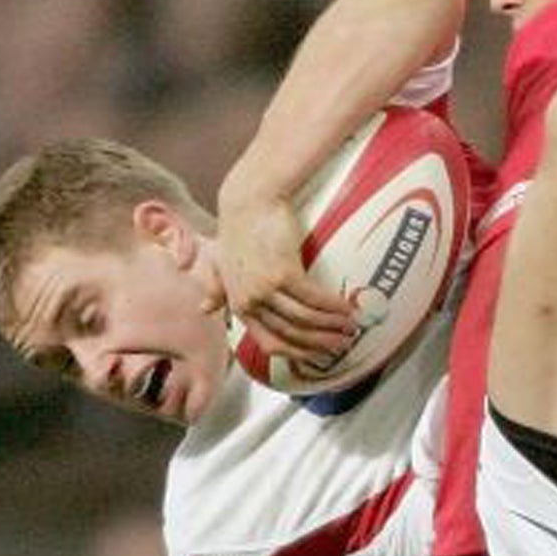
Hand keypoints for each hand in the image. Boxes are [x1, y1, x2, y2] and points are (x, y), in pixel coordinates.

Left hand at [215, 188, 356, 371]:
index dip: (297, 353)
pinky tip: (348, 308)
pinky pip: (315, 299)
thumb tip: (205, 309)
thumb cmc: (238, 228)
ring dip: (332, 327)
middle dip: (320, 344)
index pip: (270, 342)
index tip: (317, 356)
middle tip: (343, 344)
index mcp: (238, 304)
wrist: (250, 200)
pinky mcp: (284, 273)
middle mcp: (250, 301)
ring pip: (305, 320)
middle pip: (292, 335)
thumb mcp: (222, 263)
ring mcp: (266, 289)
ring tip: (351, 327)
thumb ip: (217, 288)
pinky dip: (334, 307)